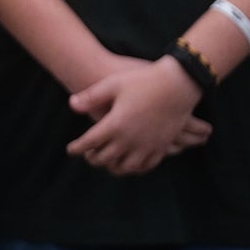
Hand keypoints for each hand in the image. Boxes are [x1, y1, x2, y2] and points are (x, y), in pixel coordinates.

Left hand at [65, 56, 208, 175]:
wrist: (179, 83)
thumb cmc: (143, 80)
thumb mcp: (113, 84)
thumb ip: (91, 96)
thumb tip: (71, 104)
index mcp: (115, 124)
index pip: (88, 143)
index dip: (76, 148)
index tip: (70, 150)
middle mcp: (130, 139)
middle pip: (104, 158)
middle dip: (92, 158)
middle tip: (87, 155)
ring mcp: (147, 145)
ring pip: (124, 167)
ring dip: (112, 167)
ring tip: (107, 161)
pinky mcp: (162, 146)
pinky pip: (146, 166)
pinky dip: (134, 168)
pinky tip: (129, 163)